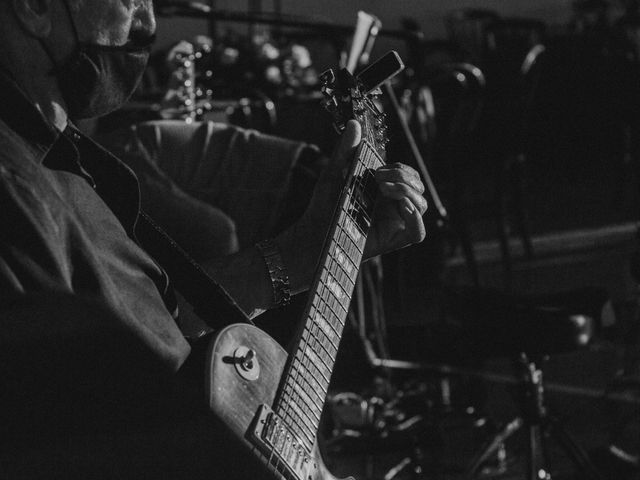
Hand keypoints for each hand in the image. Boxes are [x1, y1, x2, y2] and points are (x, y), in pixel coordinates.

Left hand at [301, 119, 426, 259]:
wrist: (313, 233)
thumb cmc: (323, 205)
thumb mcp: (334, 173)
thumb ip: (345, 150)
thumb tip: (354, 123)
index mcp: (385, 190)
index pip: (409, 175)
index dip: (401, 169)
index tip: (378, 170)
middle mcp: (393, 206)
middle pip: (419, 187)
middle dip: (404, 177)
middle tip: (378, 179)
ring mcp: (395, 224)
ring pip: (422, 205)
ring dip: (408, 192)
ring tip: (383, 189)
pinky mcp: (394, 241)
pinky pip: (418, 232)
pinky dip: (415, 218)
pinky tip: (402, 206)